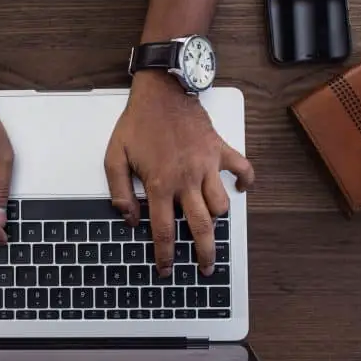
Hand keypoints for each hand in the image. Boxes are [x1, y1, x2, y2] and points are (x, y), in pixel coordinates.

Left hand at [105, 71, 253, 276]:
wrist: (161, 91)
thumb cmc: (137, 123)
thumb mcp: (114, 157)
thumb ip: (120, 191)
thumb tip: (129, 218)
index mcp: (159, 184)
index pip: (163, 230)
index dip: (165, 255)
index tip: (166, 269)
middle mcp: (186, 179)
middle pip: (201, 226)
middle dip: (204, 252)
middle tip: (205, 268)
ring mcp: (206, 165)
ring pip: (221, 204)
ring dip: (218, 219)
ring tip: (213, 227)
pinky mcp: (219, 149)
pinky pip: (242, 169)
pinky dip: (246, 182)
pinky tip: (240, 190)